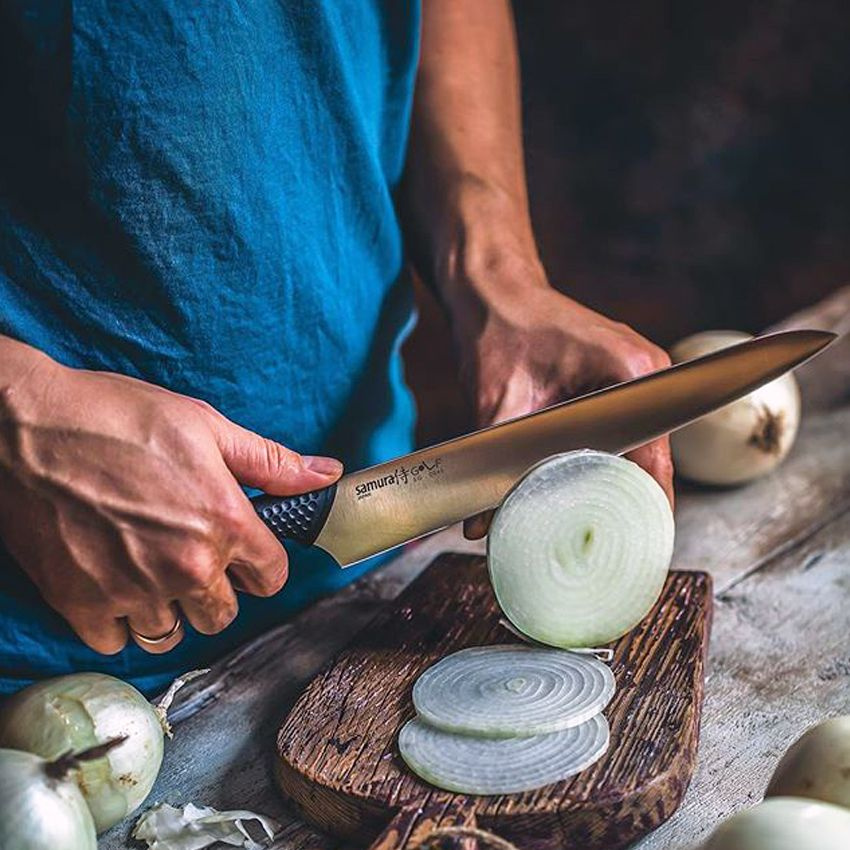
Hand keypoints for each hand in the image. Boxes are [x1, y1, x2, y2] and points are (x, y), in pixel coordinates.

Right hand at [0, 343, 341, 653]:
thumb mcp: (206, 426)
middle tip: (190, 556)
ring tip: (149, 568)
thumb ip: (271, 462)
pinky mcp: (82, 604)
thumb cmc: (118, 416)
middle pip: (223, 613)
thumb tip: (328, 475)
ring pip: (172, 633)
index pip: (272, 577)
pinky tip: (112, 581)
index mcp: (224, 522)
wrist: (26, 425)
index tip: (244, 553)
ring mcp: (133, 590)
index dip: (261, 564)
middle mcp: (186, 566)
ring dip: (168, 608)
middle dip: (217, 590)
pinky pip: (118, 641)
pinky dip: (119, 619)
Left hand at [446, 261, 673, 538]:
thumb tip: (480, 526)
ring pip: (638, 443)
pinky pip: (624, 428)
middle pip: (651, 454)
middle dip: (628, 498)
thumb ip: (494, 469)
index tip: (636, 540)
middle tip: (609, 539)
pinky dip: (606, 455)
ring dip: (615, 476)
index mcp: (632, 370)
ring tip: (598, 520)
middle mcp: (647, 369)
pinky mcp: (618, 377)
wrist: (493, 289)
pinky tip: (586, 483)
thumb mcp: (497, 405)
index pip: (655, 456)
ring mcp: (637, 371)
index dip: (645, 503)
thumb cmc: (500, 330)